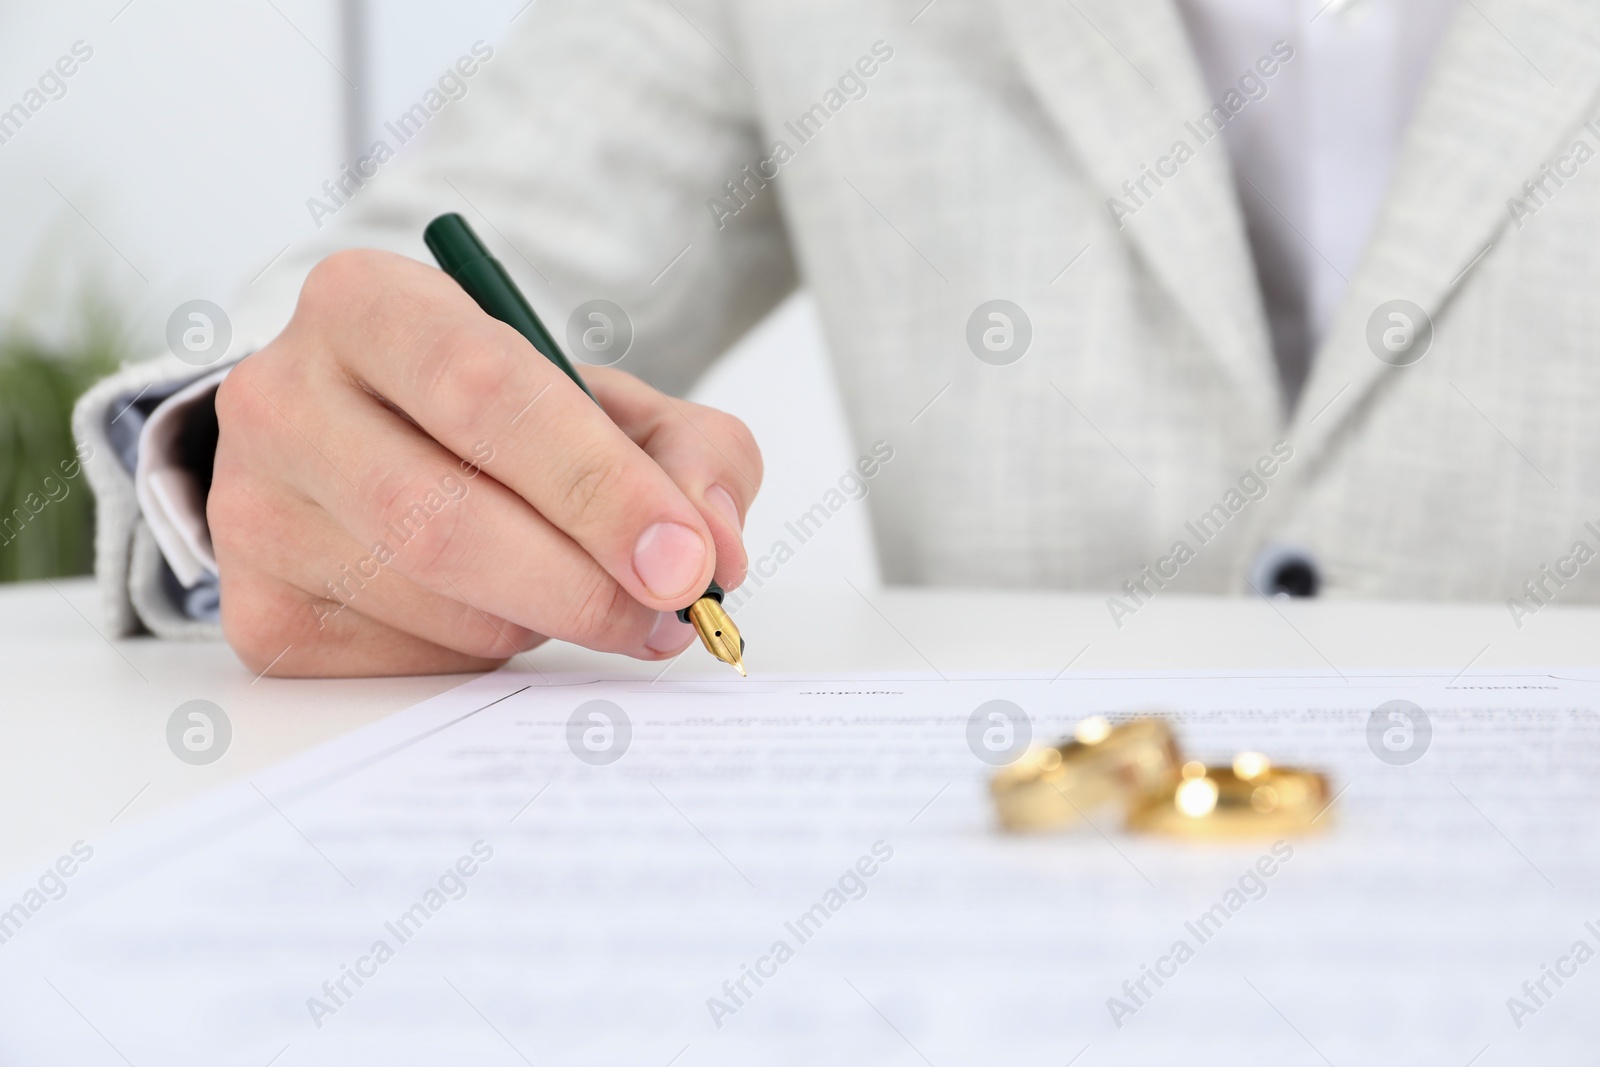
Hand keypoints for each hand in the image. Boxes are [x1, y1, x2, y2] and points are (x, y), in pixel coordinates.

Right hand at [209, 249, 759, 676]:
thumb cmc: (497, 420)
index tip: (686, 559)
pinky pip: (407, 661)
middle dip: (584, 583)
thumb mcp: (604, 400)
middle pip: (443, 519)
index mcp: (368, 304)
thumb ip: (687, 450)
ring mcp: (252, 510)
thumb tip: (714, 548)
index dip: (599, 485)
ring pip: (436, 603)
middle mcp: (282, 398)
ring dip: (543, 617)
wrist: (366, 449)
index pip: (486, 393)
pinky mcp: (257, 610)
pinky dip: (487, 653)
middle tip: (669, 614)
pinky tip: (496, 606)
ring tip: (571, 585)